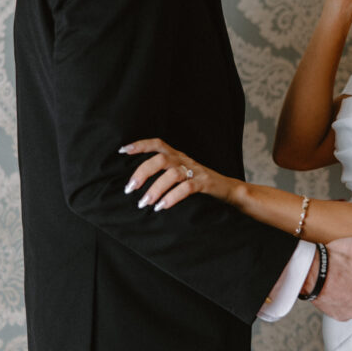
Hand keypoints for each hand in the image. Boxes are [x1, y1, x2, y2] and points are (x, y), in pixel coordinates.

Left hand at [120, 138, 235, 209]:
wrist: (228, 189)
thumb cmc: (200, 182)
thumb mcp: (182, 172)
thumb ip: (165, 172)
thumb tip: (138, 182)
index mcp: (178, 155)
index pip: (158, 144)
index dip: (141, 145)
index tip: (123, 151)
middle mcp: (185, 160)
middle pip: (161, 160)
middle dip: (142, 173)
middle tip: (130, 189)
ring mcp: (196, 171)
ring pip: (172, 174)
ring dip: (155, 189)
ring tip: (144, 203)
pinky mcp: (205, 183)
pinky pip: (187, 188)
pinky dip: (172, 197)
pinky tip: (162, 207)